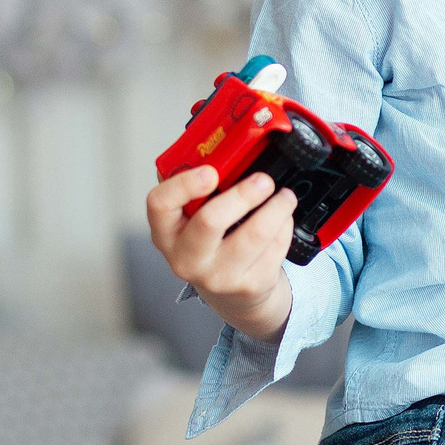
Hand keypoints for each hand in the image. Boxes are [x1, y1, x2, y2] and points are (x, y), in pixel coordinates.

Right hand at [144, 164, 297, 340]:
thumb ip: (198, 186)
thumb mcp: (193, 218)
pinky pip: (275, 247)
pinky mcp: (249, 286)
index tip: (210, 171)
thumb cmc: (211, 245)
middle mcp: (186, 258)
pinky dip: (284, 226)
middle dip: (243, 194)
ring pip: (255, 234)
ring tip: (284, 196)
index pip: (160, 204)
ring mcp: (218, 276)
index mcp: (166, 232)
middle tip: (263, 180)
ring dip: (277, 208)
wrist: (230, 294)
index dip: (184, 184)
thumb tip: (217, 150)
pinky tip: (282, 219)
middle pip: (210, 221)